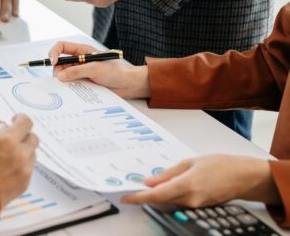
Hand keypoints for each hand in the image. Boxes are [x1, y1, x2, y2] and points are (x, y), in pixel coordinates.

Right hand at [0, 113, 38, 207]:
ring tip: (5, 155)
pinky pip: (28, 168)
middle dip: (22, 135)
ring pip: (31, 153)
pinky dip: (20, 165)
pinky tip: (5, 168)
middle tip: (10, 137)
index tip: (15, 119)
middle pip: (32, 137)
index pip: (26, 122)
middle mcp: (19, 155)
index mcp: (7, 141)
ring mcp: (24, 171)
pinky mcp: (24, 184)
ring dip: (22, 150)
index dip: (20, 118)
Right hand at [49, 41, 150, 98]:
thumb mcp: (96, 69)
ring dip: (64, 81)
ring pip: (64, 75)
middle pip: (60, 63)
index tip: (52, 62)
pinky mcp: (83, 83)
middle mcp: (79, 61)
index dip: (54, 53)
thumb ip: (77, 72)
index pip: (62, 47)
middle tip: (61, 79)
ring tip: (71, 86)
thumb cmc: (116, 72)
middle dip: (58, 70)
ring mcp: (81, 72)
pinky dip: (69, 88)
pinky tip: (73, 91)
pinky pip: (71, 85)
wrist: (128, 85)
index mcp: (82, 51)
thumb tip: (60, 75)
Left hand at [121, 155, 281, 207]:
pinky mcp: (198, 206)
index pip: (155, 196)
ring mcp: (194, 205)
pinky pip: (178, 202)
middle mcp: (189, 200)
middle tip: (131, 187)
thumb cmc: (221, 165)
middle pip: (159, 200)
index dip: (138, 198)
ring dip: (156, 195)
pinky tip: (164, 187)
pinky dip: (168, 195)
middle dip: (144, 195)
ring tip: (146, 184)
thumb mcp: (190, 163)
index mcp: (186, 186)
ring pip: (168, 202)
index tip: (125, 197)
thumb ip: (168, 174)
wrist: (244, 177)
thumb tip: (149, 181)